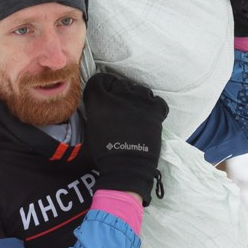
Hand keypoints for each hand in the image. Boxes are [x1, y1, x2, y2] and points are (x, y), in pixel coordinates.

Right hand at [81, 72, 166, 203]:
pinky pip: (157, 100)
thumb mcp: (91, 129)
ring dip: (136, 97)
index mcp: (100, 101)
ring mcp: (140, 102)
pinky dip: (153, 105)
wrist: (127, 167)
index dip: (102, 86)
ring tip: (135, 110)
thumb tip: (101, 105)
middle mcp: (120, 96)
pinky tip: (149, 114)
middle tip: (119, 107)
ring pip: (139, 89)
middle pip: (120, 83)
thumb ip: (95, 111)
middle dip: (119, 93)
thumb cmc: (104, 153)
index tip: (104, 94)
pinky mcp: (155, 110)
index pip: (99, 80)